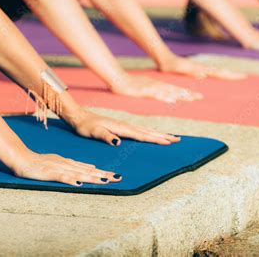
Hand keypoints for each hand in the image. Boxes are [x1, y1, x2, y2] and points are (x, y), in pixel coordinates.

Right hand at [13, 149, 120, 185]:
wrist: (22, 158)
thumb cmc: (40, 163)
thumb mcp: (61, 164)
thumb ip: (75, 166)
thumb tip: (92, 168)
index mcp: (71, 164)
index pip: (90, 169)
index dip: (104, 173)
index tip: (117, 176)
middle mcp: (68, 165)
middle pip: (89, 171)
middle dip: (104, 175)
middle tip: (119, 178)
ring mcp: (59, 168)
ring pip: (78, 173)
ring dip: (92, 177)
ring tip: (105, 180)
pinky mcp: (49, 172)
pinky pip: (61, 177)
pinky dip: (71, 180)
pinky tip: (79, 183)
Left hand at [66, 108, 180, 145]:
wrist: (80, 116)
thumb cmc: (85, 126)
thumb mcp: (93, 132)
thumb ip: (106, 136)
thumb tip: (118, 142)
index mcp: (121, 127)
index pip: (142, 135)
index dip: (155, 139)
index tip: (168, 142)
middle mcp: (126, 125)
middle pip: (148, 131)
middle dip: (163, 136)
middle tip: (178, 140)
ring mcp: (125, 124)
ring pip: (146, 130)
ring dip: (159, 133)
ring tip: (171, 137)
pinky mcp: (122, 126)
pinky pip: (140, 130)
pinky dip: (150, 132)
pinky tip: (153, 134)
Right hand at [111, 74, 202, 102]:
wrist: (118, 79)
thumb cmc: (129, 85)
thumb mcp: (144, 89)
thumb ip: (153, 92)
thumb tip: (163, 96)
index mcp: (158, 85)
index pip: (174, 89)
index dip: (186, 92)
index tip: (197, 96)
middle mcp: (157, 85)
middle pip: (175, 90)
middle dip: (188, 93)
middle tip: (200, 97)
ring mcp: (151, 87)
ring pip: (168, 91)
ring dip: (179, 95)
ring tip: (191, 98)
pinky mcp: (145, 90)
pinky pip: (156, 94)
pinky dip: (165, 97)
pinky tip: (172, 100)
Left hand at [158, 55, 245, 79]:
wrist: (164, 59)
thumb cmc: (169, 66)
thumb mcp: (179, 69)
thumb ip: (190, 71)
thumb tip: (203, 74)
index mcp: (199, 68)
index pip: (218, 72)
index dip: (229, 75)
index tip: (240, 76)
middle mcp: (201, 68)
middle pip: (220, 70)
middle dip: (232, 74)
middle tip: (244, 77)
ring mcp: (199, 68)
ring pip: (216, 71)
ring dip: (226, 74)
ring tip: (236, 77)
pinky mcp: (196, 70)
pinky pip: (210, 72)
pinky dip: (217, 74)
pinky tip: (219, 77)